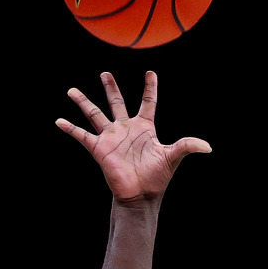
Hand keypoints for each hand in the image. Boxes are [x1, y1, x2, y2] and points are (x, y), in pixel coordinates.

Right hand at [56, 72, 210, 201]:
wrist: (140, 196)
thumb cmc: (157, 178)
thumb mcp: (173, 157)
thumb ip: (187, 146)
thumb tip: (208, 147)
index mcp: (144, 128)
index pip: (148, 102)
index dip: (150, 87)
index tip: (150, 72)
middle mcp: (126, 129)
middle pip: (116, 102)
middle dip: (110, 87)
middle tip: (105, 73)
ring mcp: (111, 138)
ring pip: (95, 114)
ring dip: (83, 102)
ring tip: (72, 90)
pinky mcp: (99, 149)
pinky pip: (82, 136)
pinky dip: (70, 128)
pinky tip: (59, 120)